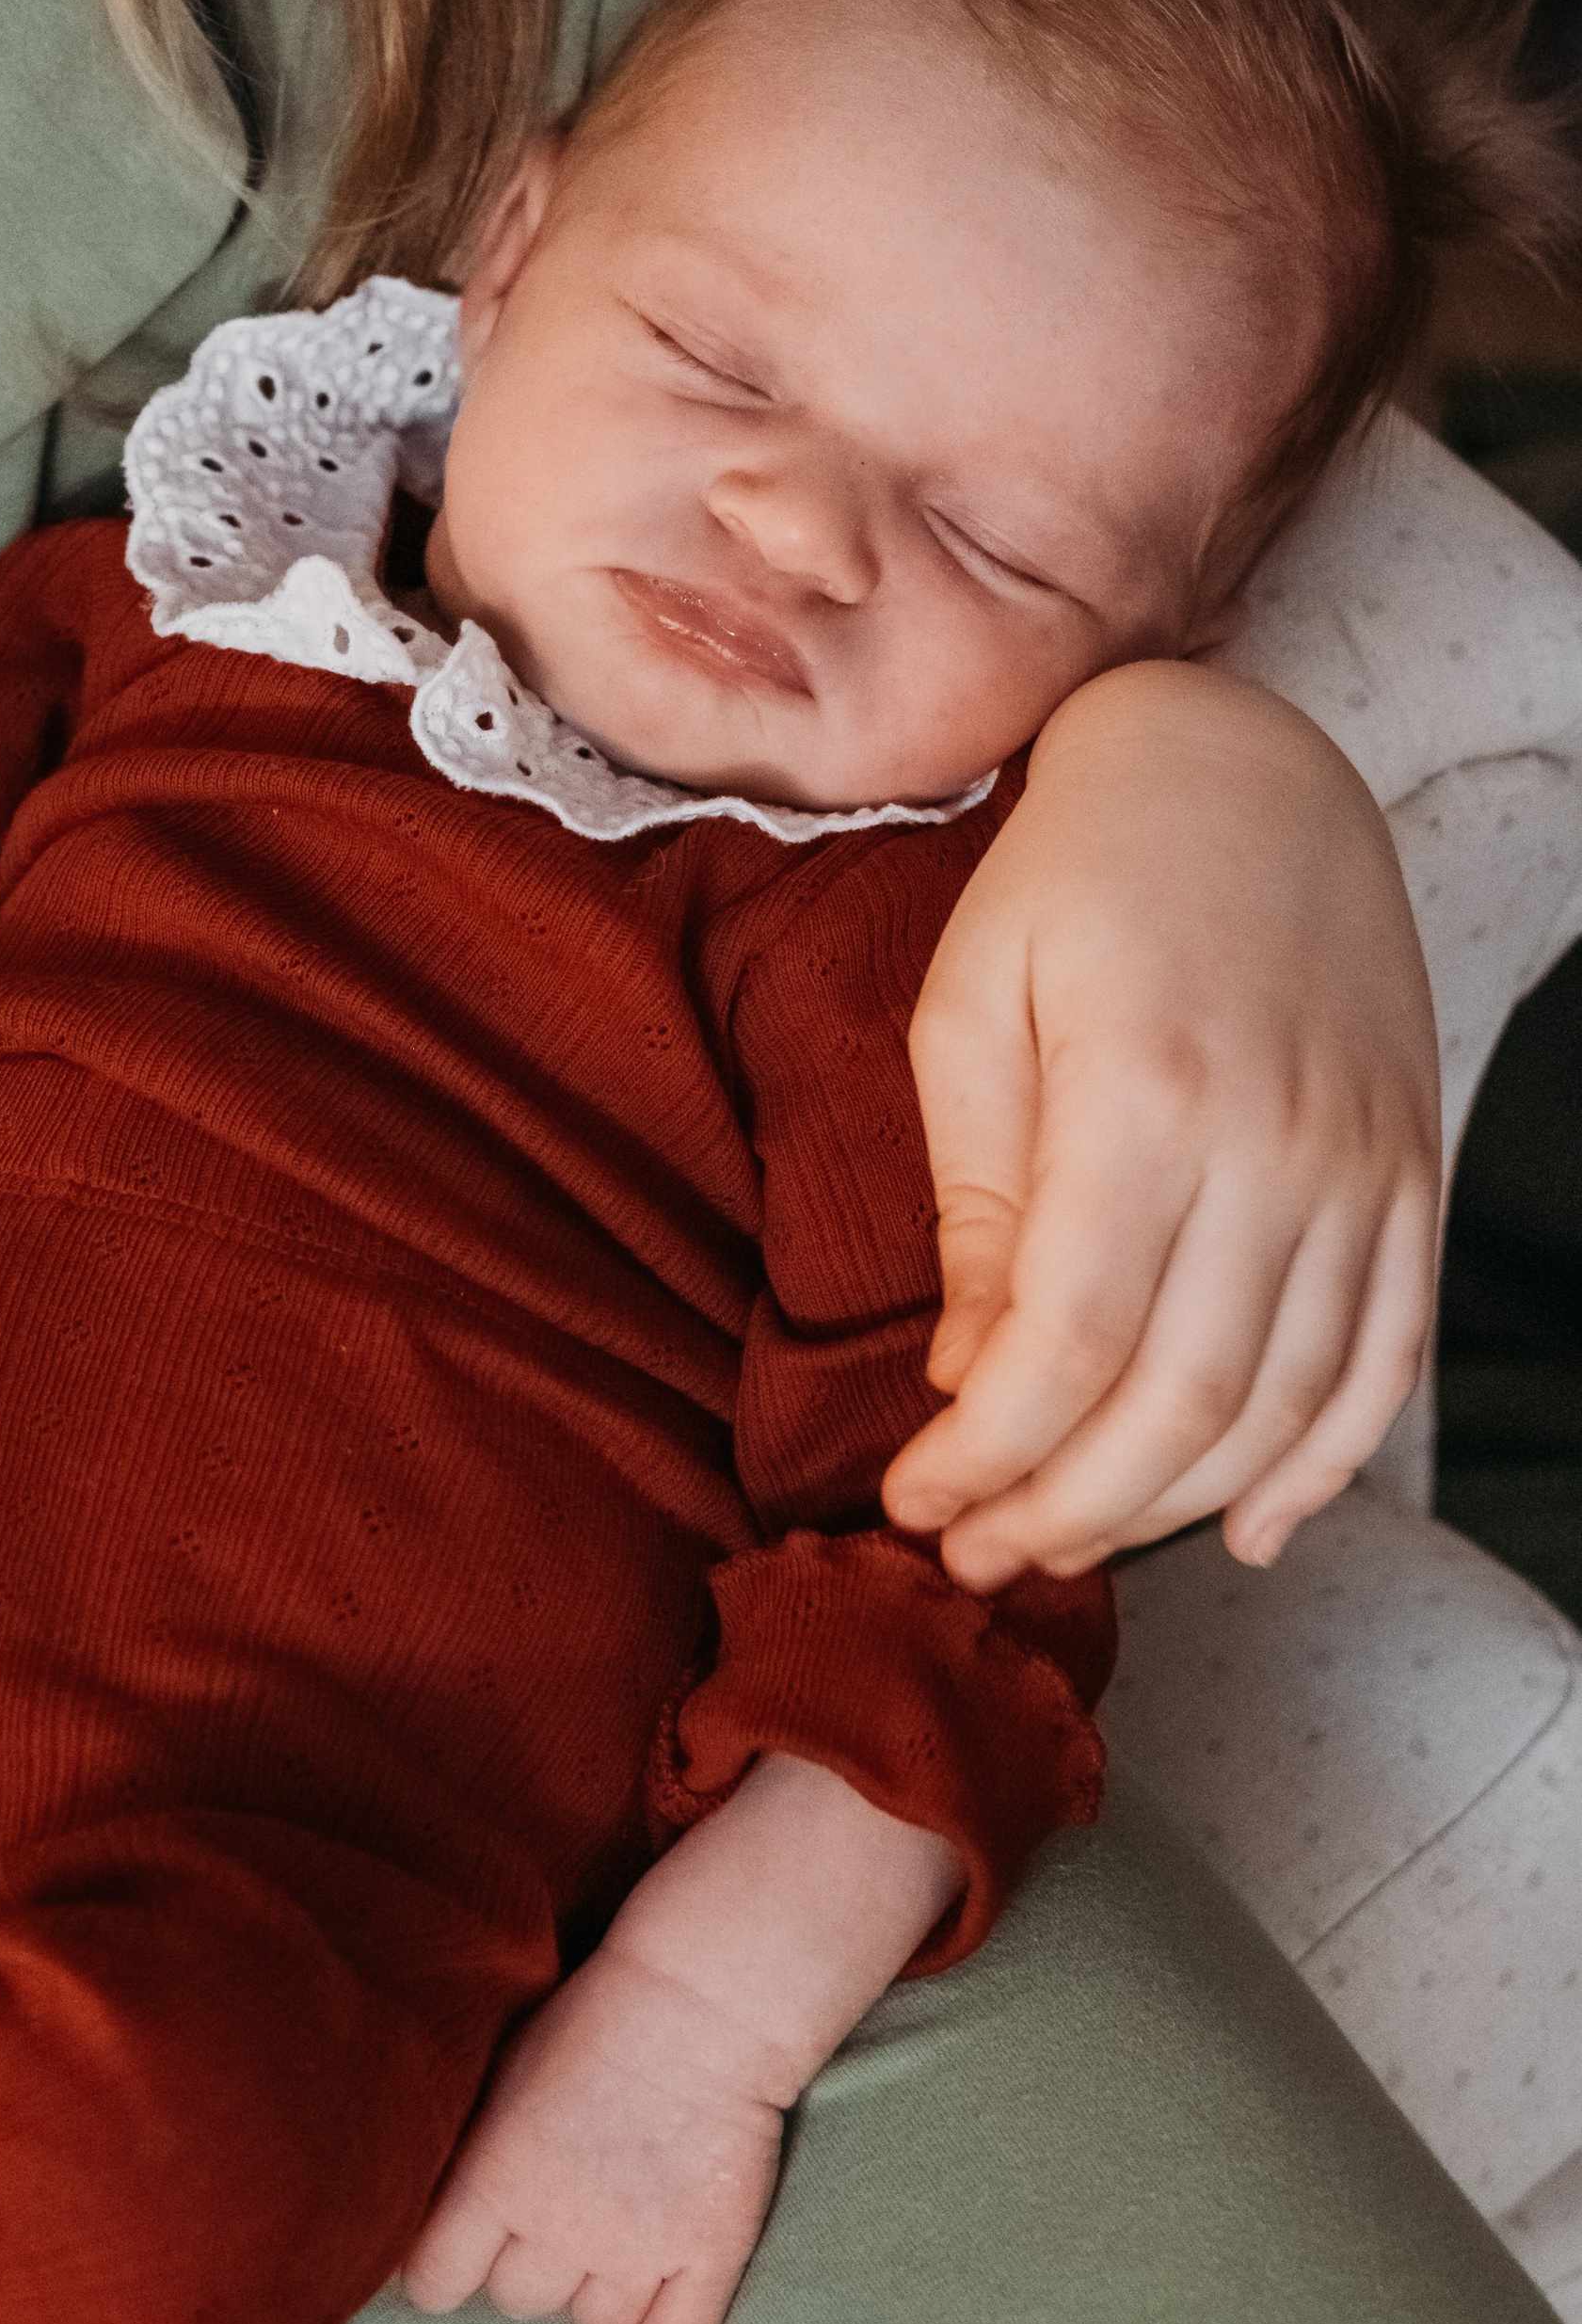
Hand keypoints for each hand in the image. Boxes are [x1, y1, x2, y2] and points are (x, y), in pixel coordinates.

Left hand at [403, 1755, 960, 2323]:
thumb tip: (425, 2191)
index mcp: (494, 2178)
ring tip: (599, 2238)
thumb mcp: (501, 2065)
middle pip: (514, 2299)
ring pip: (588, 2321)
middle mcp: (560, 2229)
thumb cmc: (593, 2012)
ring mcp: (637, 2251)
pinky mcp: (706, 2259)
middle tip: (543, 2216)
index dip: (437, 2272)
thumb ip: (467, 2141)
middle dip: (521, 2264)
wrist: (704, 1996)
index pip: (435, 2281)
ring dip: (585, 2292)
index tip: (445, 2258)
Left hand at [889, 664, 1438, 1589]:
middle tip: (976, 1555)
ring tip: (1069, 1545)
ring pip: (1284, 1401)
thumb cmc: (1070, 877)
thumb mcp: (972, 1009)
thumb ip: (975, 1203)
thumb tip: (969, 1379)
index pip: (1070, 1341)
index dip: (989, 1453)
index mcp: (1144, 1095)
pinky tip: (1244, 1526)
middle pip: (1180, 1399)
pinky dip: (1325, 1463)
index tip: (916, 1501)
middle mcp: (1274, 1144)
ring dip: (1173, 1505)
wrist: (1238, 768)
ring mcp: (1361, 1164)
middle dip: (1066, 1508)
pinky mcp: (1407, 1171)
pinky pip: (1386, 1356)